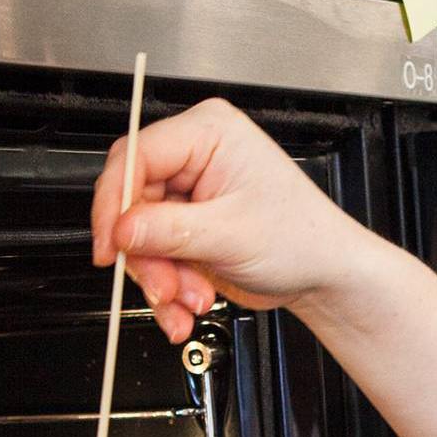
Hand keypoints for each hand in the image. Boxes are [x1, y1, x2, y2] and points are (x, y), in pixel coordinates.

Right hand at [89, 98, 395, 341]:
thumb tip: (122, 229)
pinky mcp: (187, 225)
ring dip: (159, 277)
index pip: (136, 156)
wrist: (325, 275)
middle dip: (146, 254)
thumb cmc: (303, 238)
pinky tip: (187, 304)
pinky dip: (166, 286)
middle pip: (134, 200)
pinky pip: (154, 254)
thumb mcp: (232, 234)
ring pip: (140, 235)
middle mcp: (195, 155)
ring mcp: (189, 193)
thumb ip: (169, 230)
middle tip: (161, 286)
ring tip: (189, 301)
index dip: (116, 202)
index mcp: (209, 132)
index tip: (111, 244)